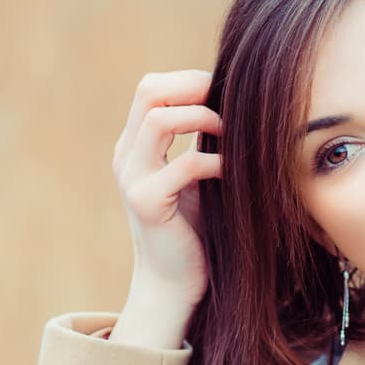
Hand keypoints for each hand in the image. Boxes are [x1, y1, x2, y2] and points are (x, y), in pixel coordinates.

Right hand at [112, 70, 222, 311]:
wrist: (175, 283)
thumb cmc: (196, 229)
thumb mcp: (198, 175)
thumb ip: (203, 141)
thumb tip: (237, 103)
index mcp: (137, 145)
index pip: (152, 88)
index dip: (190, 81)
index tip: (226, 93)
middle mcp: (127, 156)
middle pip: (149, 91)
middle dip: (195, 88)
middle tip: (229, 104)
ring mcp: (132, 178)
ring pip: (159, 119)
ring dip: (202, 119)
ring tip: (230, 135)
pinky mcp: (147, 203)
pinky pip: (185, 165)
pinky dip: (216, 161)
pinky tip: (232, 172)